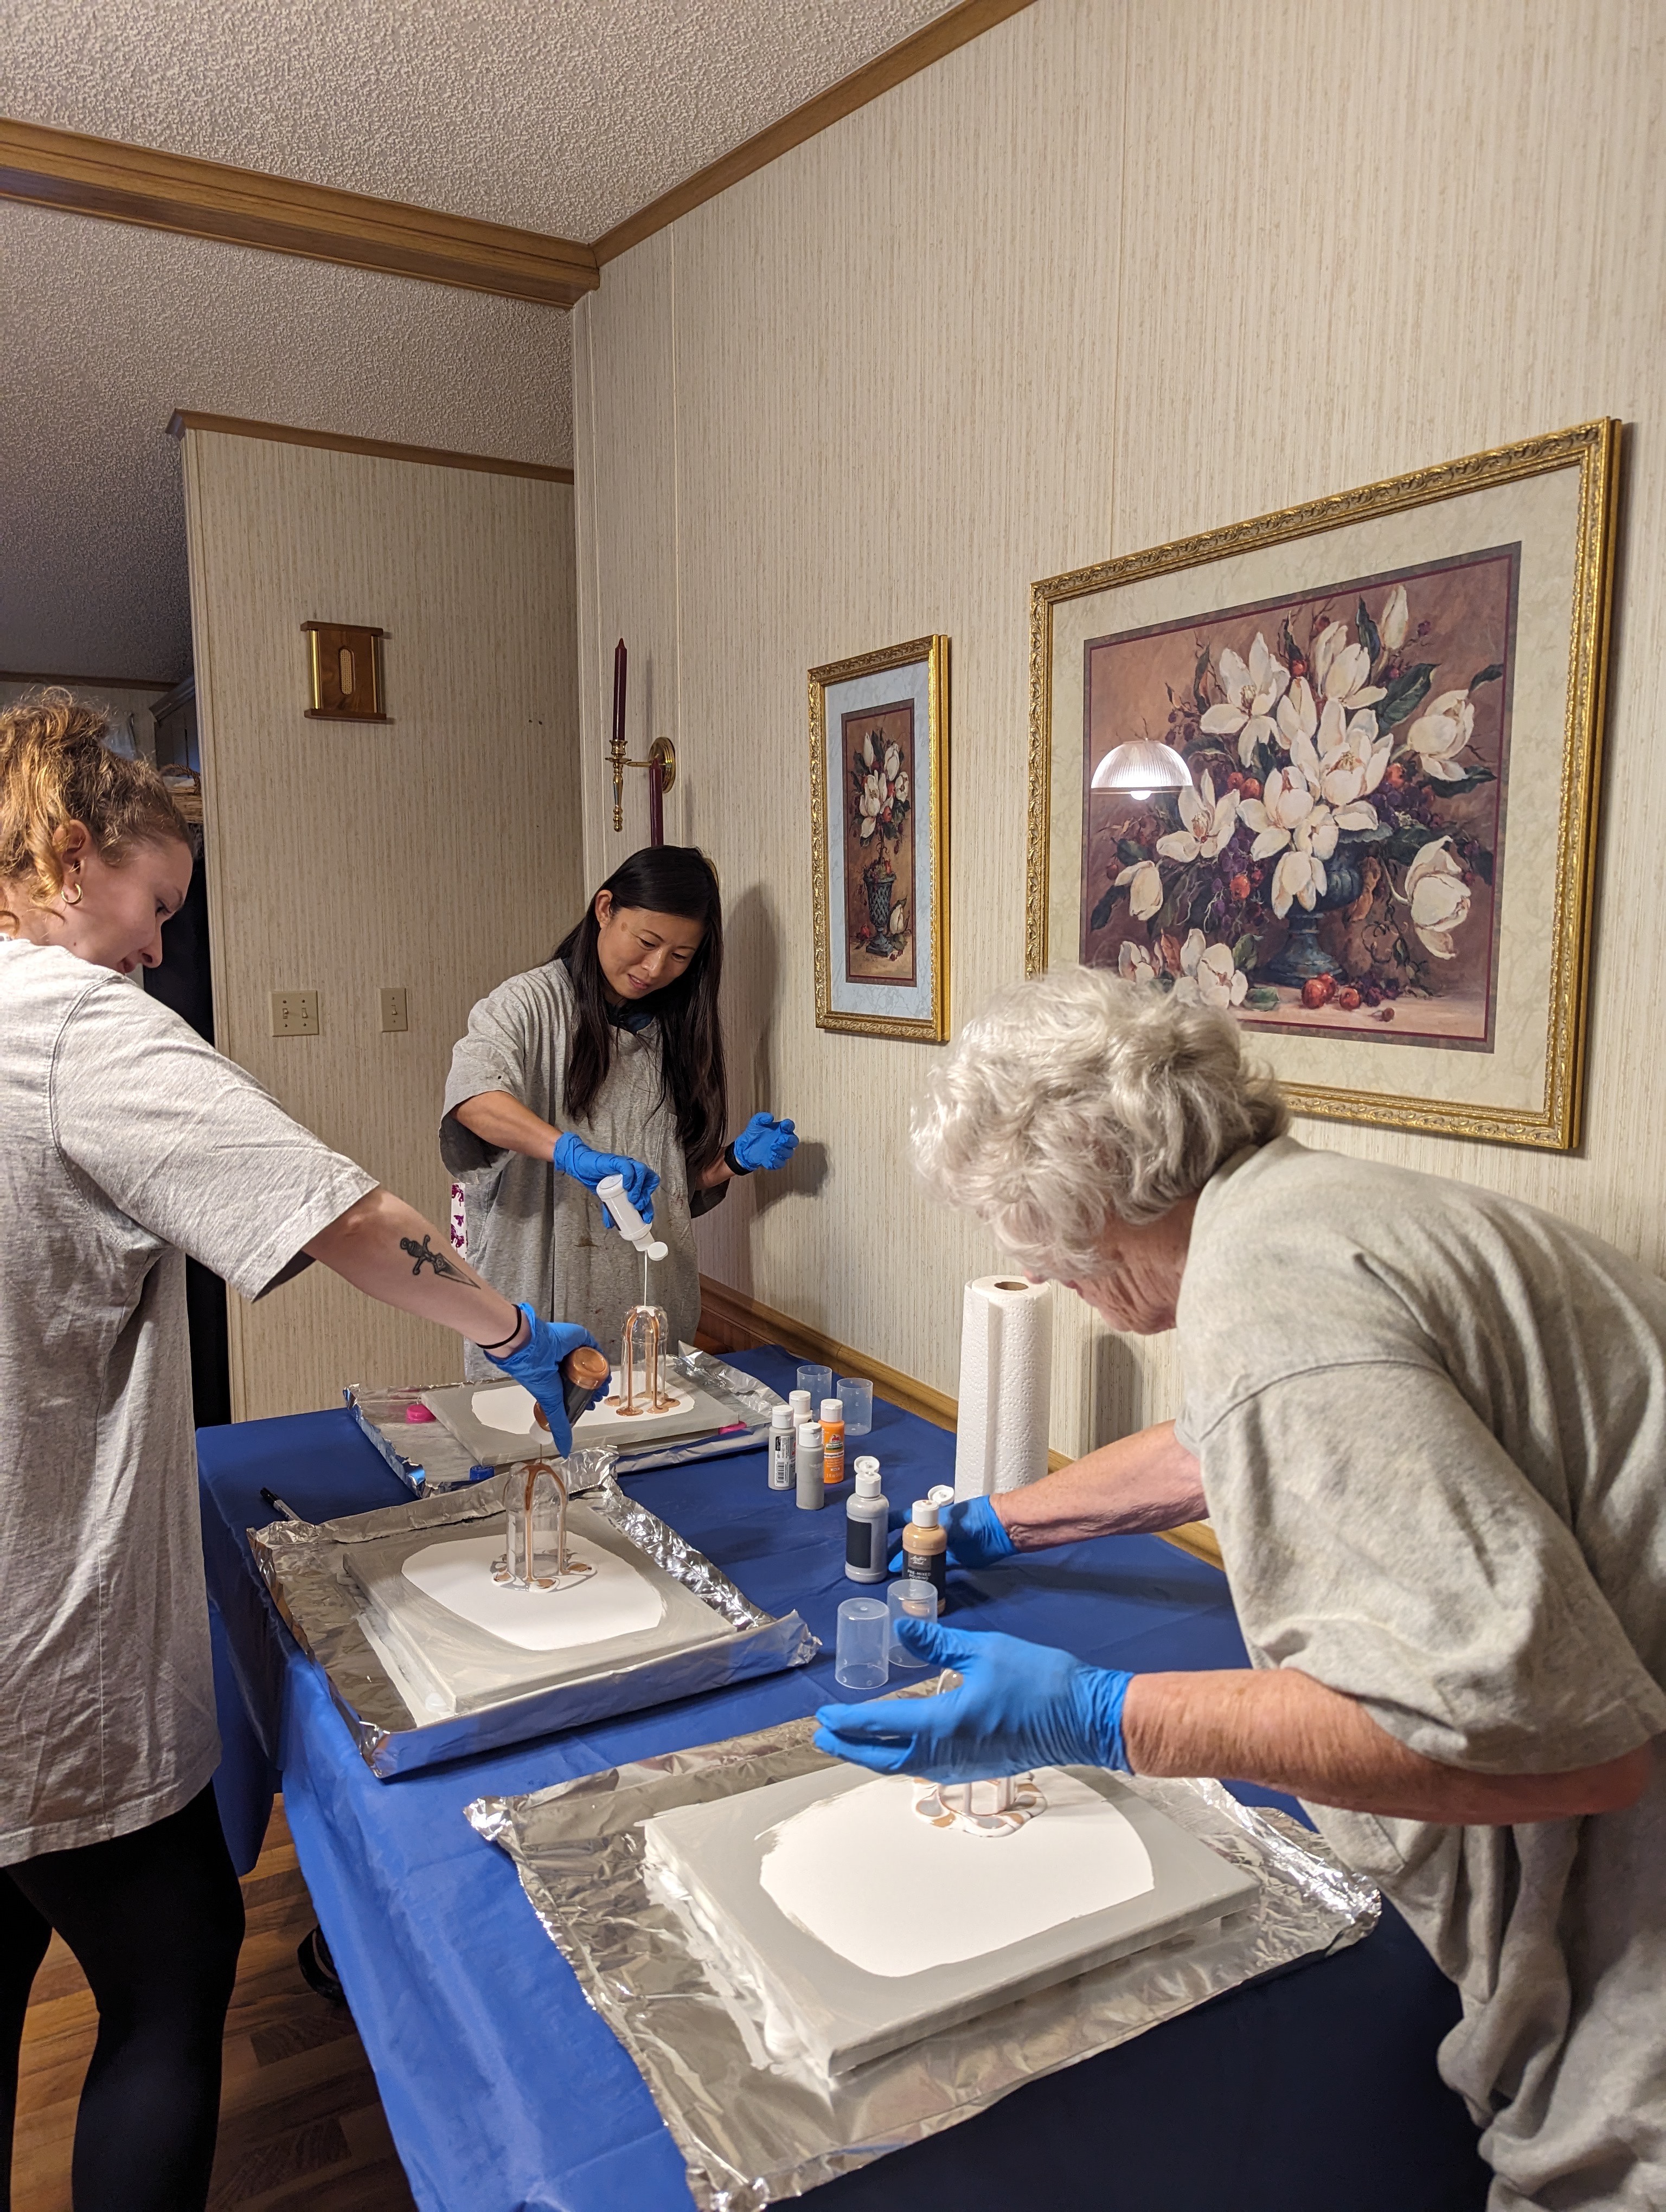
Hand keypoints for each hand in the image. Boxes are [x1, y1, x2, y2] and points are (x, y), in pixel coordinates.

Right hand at [484, 1306, 604, 1454]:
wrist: (530, 1348)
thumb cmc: (536, 1375)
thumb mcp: (552, 1406)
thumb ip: (559, 1427)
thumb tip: (564, 1450)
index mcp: (555, 1379)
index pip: (576, 1390)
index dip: (586, 1398)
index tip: (591, 1404)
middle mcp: (563, 1365)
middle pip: (587, 1377)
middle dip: (595, 1388)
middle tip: (599, 1395)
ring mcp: (572, 1351)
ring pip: (593, 1364)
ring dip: (600, 1375)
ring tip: (603, 1385)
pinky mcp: (579, 1338)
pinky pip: (595, 1347)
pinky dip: (601, 1358)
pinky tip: (603, 1368)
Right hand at [552, 1132, 658, 1222]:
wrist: (582, 1169)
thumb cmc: (597, 1181)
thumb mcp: (607, 1199)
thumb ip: (610, 1211)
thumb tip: (611, 1225)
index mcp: (635, 1181)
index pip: (648, 1193)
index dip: (650, 1206)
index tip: (646, 1218)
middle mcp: (634, 1172)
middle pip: (649, 1181)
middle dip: (646, 1197)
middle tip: (638, 1207)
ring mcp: (627, 1165)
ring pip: (642, 1171)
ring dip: (640, 1187)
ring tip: (632, 1199)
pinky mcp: (616, 1161)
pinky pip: (627, 1166)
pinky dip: (630, 1176)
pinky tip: (627, 1186)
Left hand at [731, 1111, 797, 1171]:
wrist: (744, 1147)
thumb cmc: (753, 1134)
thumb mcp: (755, 1122)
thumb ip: (762, 1117)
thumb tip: (770, 1117)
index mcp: (781, 1129)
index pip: (790, 1126)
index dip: (789, 1126)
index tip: (784, 1125)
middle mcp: (783, 1140)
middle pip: (793, 1141)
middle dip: (789, 1140)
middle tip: (782, 1139)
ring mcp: (779, 1152)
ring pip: (788, 1153)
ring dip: (782, 1150)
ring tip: (772, 1146)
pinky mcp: (775, 1161)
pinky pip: (780, 1163)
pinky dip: (777, 1161)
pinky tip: (770, 1157)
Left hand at [813, 1618, 1131, 1781]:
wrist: (1086, 1717)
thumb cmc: (1039, 1680)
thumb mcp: (984, 1650)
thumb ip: (938, 1641)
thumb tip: (902, 1626)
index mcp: (944, 1723)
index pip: (881, 1725)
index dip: (848, 1721)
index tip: (824, 1714)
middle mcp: (948, 1754)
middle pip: (885, 1760)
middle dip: (850, 1749)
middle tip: (823, 1737)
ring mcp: (964, 1766)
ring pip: (905, 1769)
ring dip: (874, 1757)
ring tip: (851, 1743)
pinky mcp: (980, 1768)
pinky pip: (927, 1769)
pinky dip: (902, 1760)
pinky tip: (900, 1747)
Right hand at [886, 1492, 1014, 1572]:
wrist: (1002, 1528)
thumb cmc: (975, 1520)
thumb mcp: (948, 1527)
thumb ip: (931, 1540)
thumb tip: (910, 1554)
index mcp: (930, 1519)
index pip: (902, 1519)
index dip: (887, 1525)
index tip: (871, 1533)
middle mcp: (934, 1533)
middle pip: (910, 1542)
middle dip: (894, 1551)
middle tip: (879, 1563)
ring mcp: (944, 1547)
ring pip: (921, 1557)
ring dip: (909, 1564)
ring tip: (894, 1576)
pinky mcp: (955, 1561)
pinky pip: (937, 1568)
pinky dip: (926, 1574)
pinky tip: (917, 1581)